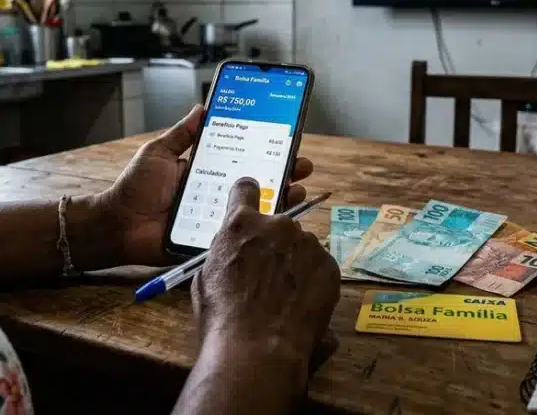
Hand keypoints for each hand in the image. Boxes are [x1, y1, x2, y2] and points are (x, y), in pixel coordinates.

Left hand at [100, 106, 314, 266]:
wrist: (118, 225)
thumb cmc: (135, 188)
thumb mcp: (158, 152)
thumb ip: (181, 134)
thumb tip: (202, 107)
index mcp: (207, 172)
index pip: (244, 158)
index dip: (266, 150)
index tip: (287, 140)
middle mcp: (217, 193)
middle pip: (258, 182)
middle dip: (284, 173)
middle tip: (302, 165)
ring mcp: (217, 217)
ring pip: (256, 207)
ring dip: (281, 198)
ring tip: (298, 188)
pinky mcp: (213, 238)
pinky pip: (240, 232)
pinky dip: (261, 226)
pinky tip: (277, 218)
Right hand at [191, 179, 340, 385]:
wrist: (258, 347)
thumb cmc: (223, 316)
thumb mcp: (206, 276)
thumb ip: (226, 251)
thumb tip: (235, 249)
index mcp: (241, 224)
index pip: (246, 189)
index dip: (248, 196)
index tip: (252, 204)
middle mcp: (277, 225)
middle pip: (278, 224)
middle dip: (274, 242)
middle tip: (267, 274)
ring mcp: (307, 243)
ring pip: (301, 246)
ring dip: (294, 261)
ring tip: (284, 295)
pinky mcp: (329, 265)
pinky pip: (319, 265)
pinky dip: (312, 279)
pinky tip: (300, 303)